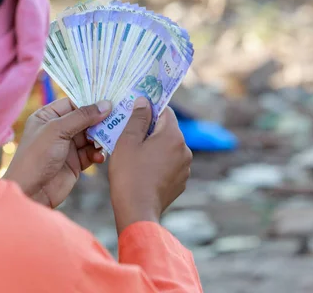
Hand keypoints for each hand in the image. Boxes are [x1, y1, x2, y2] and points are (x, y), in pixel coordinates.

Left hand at [4, 98, 111, 207]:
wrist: (31, 192)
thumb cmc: (37, 156)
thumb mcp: (58, 130)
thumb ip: (82, 116)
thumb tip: (106, 104)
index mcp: (48, 116)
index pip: (73, 103)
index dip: (91, 101)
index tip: (111, 99)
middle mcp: (58, 129)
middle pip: (85, 119)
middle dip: (100, 120)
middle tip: (118, 118)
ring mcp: (67, 146)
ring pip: (91, 136)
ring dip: (101, 138)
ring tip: (110, 139)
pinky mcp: (75, 162)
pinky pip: (92, 153)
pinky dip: (98, 153)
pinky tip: (100, 157)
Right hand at [108, 97, 191, 234]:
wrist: (137, 211)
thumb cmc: (129, 174)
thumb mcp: (128, 141)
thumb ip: (137, 118)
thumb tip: (144, 101)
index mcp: (173, 135)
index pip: (165, 110)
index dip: (149, 109)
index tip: (135, 113)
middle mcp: (184, 149)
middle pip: (167, 129)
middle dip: (150, 130)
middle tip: (129, 136)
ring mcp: (185, 167)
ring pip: (168, 147)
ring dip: (154, 147)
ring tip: (135, 156)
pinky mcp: (181, 181)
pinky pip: (170, 164)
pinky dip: (158, 163)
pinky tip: (143, 171)